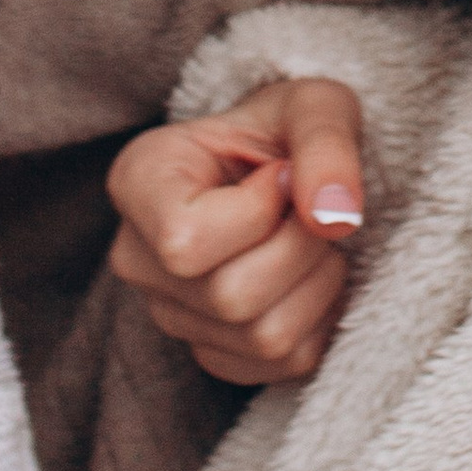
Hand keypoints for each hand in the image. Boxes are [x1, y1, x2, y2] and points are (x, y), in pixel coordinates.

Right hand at [106, 75, 366, 383]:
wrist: (288, 166)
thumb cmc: (288, 130)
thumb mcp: (315, 105)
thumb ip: (326, 144)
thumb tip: (334, 217)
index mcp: (139, 181)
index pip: (184, 240)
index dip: (256, 212)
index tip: (280, 173)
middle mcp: (137, 257)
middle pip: (229, 296)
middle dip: (301, 248)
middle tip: (311, 209)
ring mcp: (171, 313)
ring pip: (262, 337)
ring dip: (317, 283)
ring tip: (312, 238)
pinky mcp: (212, 352)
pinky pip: (282, 364)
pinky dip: (320, 320)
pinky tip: (309, 275)